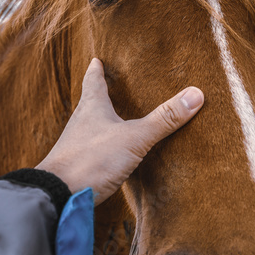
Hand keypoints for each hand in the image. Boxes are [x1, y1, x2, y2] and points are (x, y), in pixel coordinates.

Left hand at [36, 58, 204, 203]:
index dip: (96, 69)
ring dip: (99, 121)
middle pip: (89, 103)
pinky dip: (100, 148)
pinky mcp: (77, 167)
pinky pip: (91, 151)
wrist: (58, 195)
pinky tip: (109, 155)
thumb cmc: (92, 159)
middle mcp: (81, 123)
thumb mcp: (134, 138)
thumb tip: (196, 94)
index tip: (96, 59)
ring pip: (89, 127)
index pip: (93, 81)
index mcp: (92, 108)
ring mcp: (76, 146)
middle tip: (106, 84)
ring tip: (110, 118)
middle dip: (98, 94)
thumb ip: (163, 119)